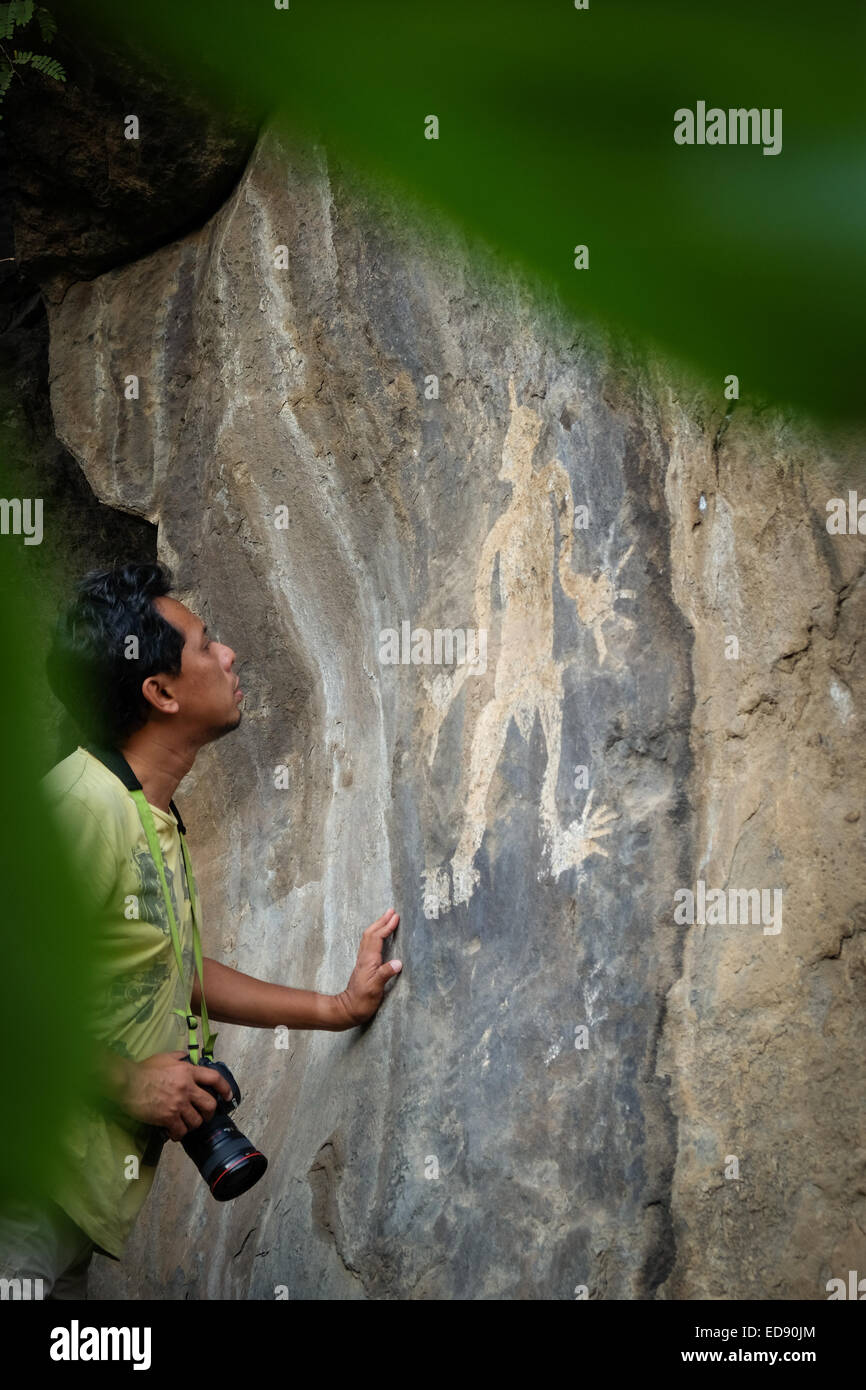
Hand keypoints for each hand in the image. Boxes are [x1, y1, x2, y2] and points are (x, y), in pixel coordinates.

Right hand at [119, 1050, 234, 1140]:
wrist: (127, 1083)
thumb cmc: (143, 1070)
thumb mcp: (164, 1057)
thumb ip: (178, 1057)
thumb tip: (186, 1056)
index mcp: (188, 1071)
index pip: (214, 1079)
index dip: (225, 1088)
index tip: (228, 1096)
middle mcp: (187, 1087)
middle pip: (210, 1104)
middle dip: (209, 1113)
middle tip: (204, 1116)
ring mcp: (178, 1103)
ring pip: (196, 1121)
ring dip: (192, 1125)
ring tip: (185, 1125)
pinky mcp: (168, 1117)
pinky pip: (180, 1131)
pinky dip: (178, 1134)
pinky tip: (173, 1133)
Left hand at [334, 909, 401, 1026]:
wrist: (348, 1010)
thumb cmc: (362, 1001)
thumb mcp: (375, 989)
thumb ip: (385, 974)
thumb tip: (398, 962)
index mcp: (368, 960)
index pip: (377, 937)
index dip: (386, 926)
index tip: (396, 917)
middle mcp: (365, 958)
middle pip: (371, 933)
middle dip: (382, 921)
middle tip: (392, 911)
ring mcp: (363, 961)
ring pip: (369, 938)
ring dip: (378, 926)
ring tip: (387, 919)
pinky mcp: (364, 966)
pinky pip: (370, 945)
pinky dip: (376, 936)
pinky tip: (380, 937)